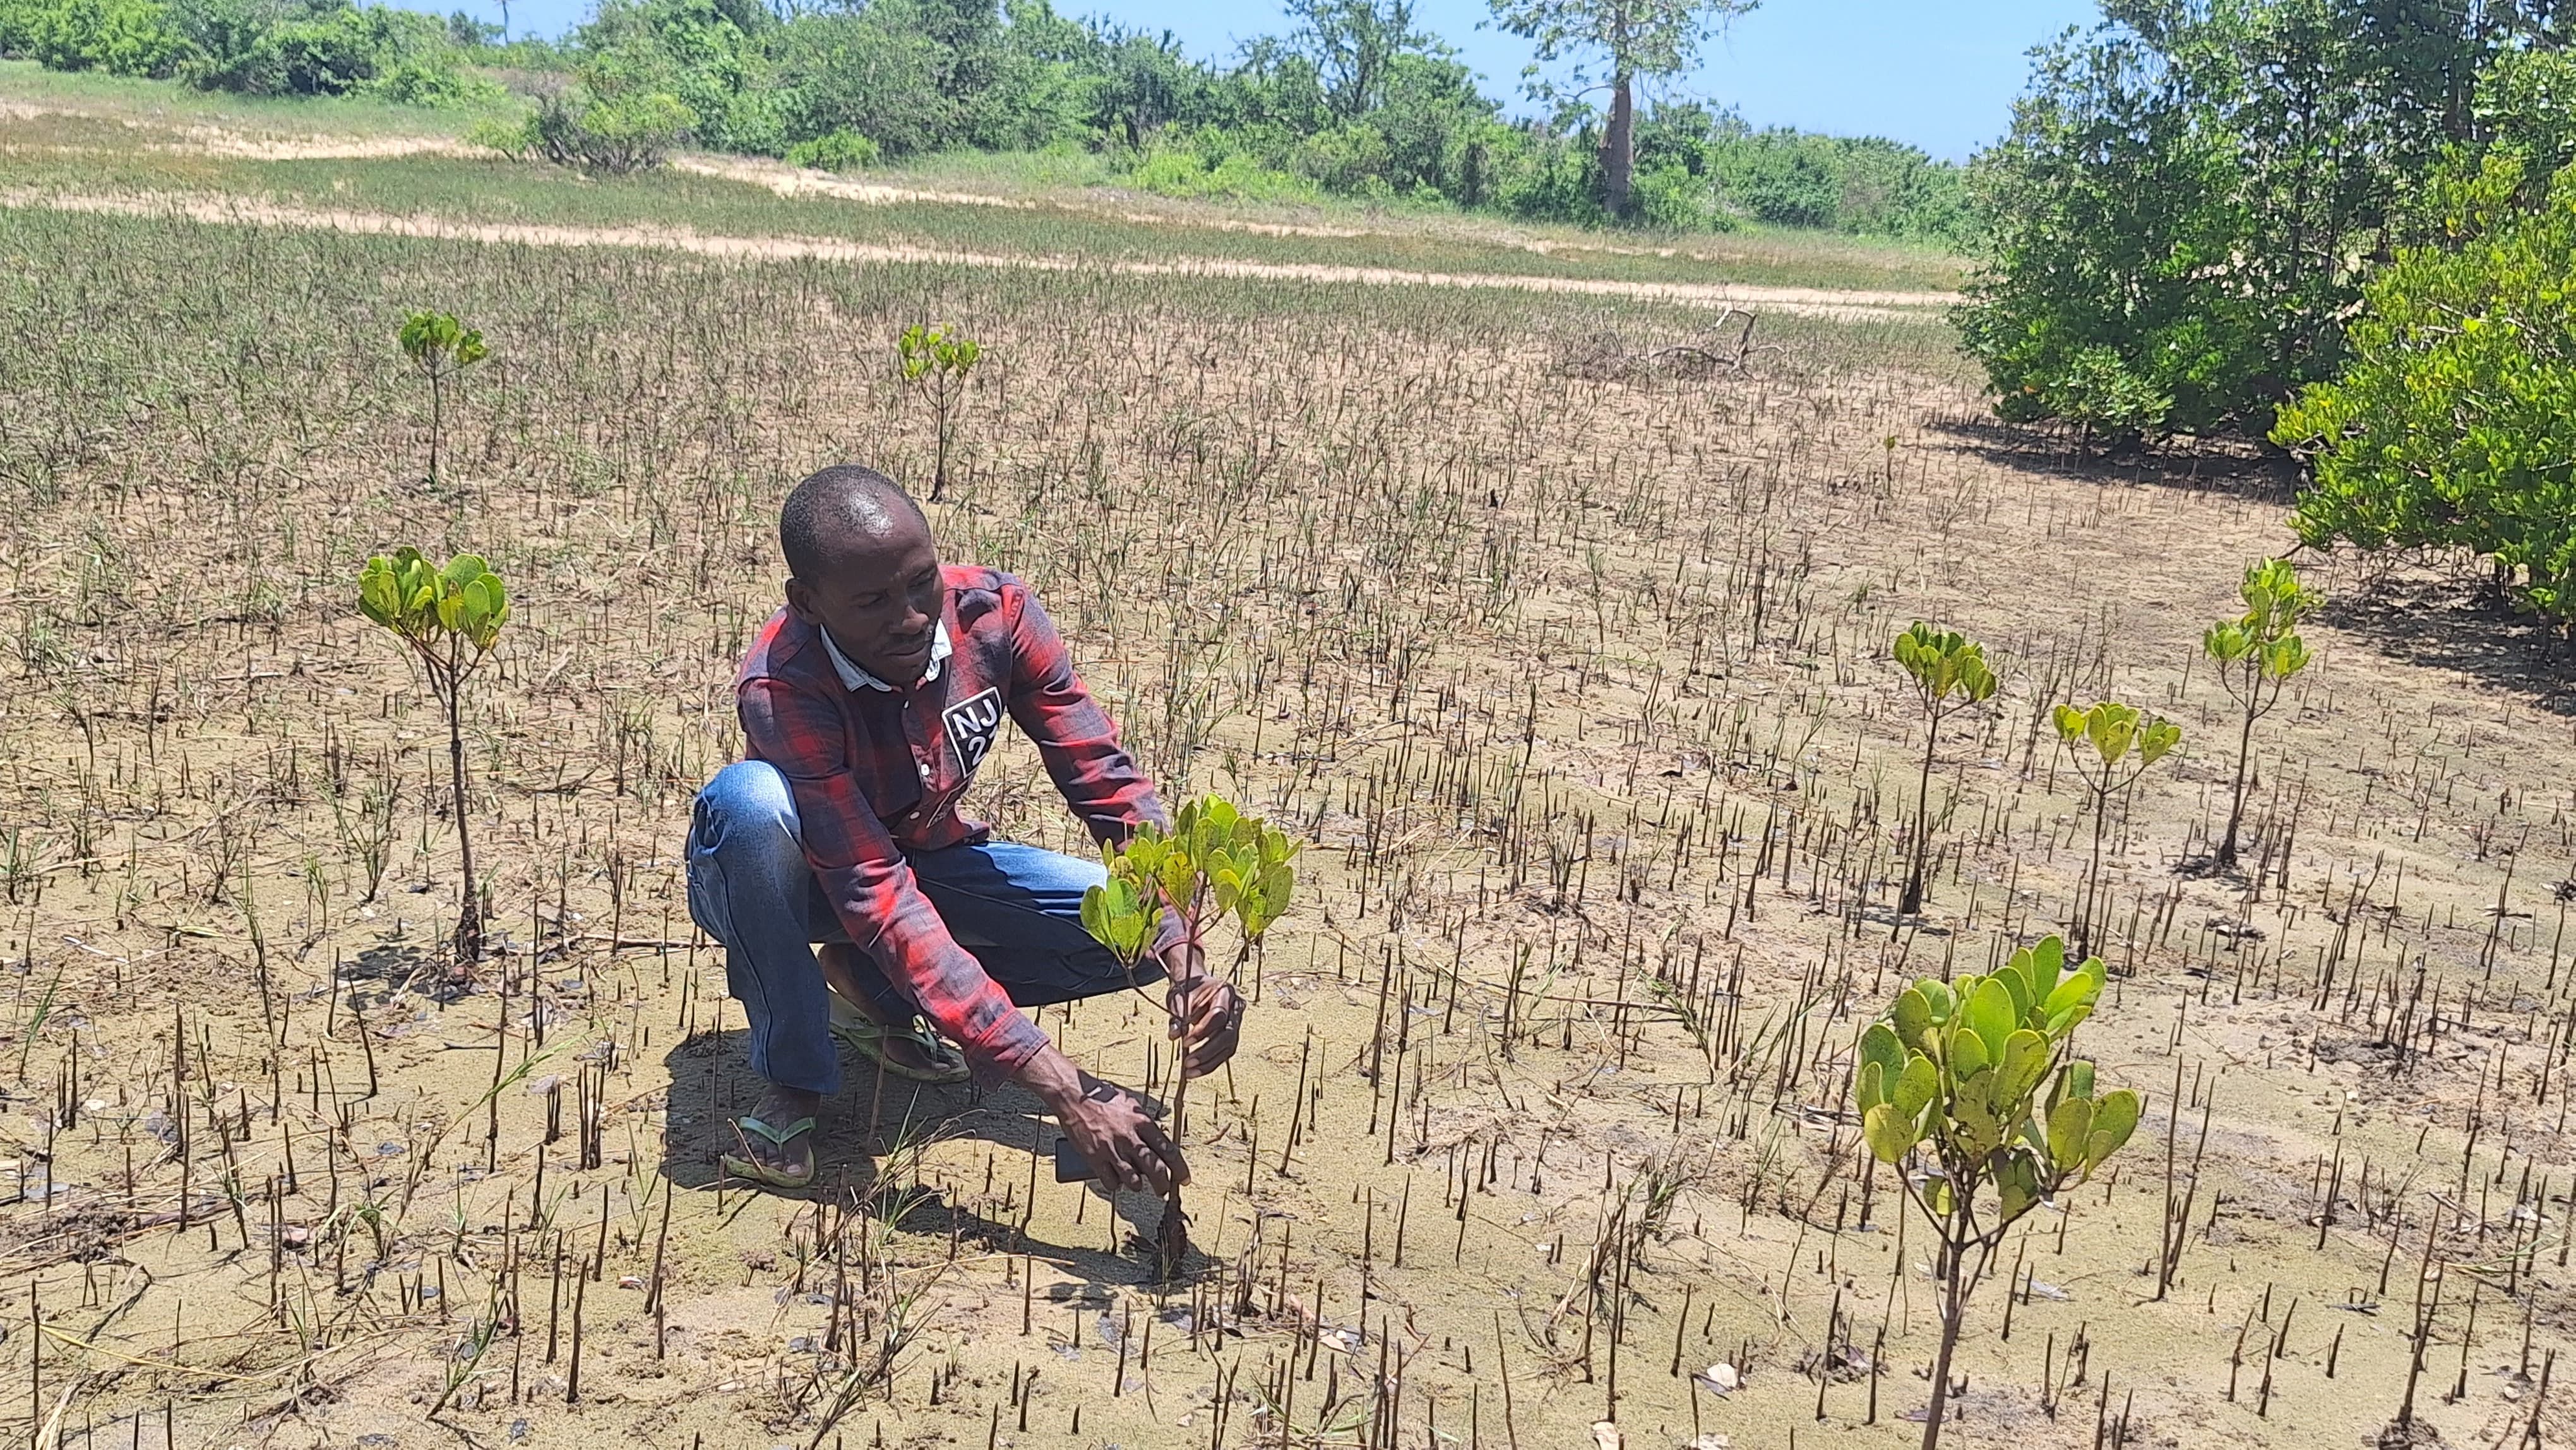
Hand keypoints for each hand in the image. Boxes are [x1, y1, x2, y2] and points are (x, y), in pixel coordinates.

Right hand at [1019, 1046, 1186, 1194]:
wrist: (1074, 1096)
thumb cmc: (1103, 1098)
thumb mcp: (1131, 1104)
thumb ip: (1145, 1123)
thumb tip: (1159, 1139)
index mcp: (1142, 1122)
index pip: (1169, 1151)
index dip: (1179, 1169)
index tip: (1183, 1179)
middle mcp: (1129, 1137)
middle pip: (1154, 1169)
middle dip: (1163, 1185)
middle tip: (1163, 1190)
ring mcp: (1112, 1149)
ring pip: (1133, 1180)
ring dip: (1138, 1186)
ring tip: (1138, 1185)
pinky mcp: (1094, 1157)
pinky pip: (1110, 1181)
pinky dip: (1115, 1184)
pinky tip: (1116, 1180)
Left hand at [1167, 972, 1243, 1077]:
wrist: (1197, 986)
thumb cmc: (1188, 989)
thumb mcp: (1179, 997)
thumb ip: (1178, 1015)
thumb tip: (1174, 1035)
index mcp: (1225, 992)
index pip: (1219, 1015)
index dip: (1203, 1030)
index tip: (1185, 1042)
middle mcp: (1236, 1008)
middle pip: (1228, 1034)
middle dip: (1207, 1051)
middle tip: (1188, 1063)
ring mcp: (1236, 1023)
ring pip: (1228, 1047)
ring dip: (1209, 1063)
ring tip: (1189, 1073)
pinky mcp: (1232, 1036)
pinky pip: (1224, 1053)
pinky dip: (1210, 1064)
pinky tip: (1195, 1072)